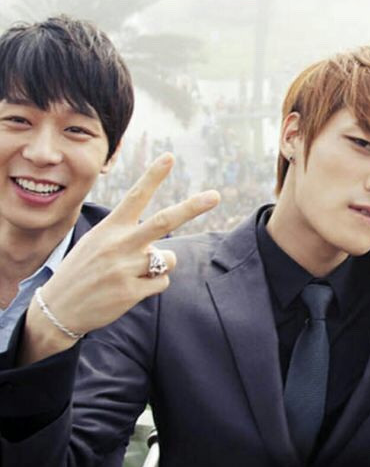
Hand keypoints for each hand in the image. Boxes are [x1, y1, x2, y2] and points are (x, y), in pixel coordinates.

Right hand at [20, 153, 219, 363]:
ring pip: (169, 258)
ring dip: (160, 264)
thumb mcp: (96, 241)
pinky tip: (130, 288)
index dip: (153, 176)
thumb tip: (162, 244)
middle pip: (164, 221)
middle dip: (192, 207)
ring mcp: (126, 268)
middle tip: (215, 196)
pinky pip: (162, 281)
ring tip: (132, 272)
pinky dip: (153, 284)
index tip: (170, 157)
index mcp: (110, 228)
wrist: (57, 309)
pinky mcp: (131, 292)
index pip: (136, 196)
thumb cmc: (83, 270)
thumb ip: (127, 235)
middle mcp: (120, 244)